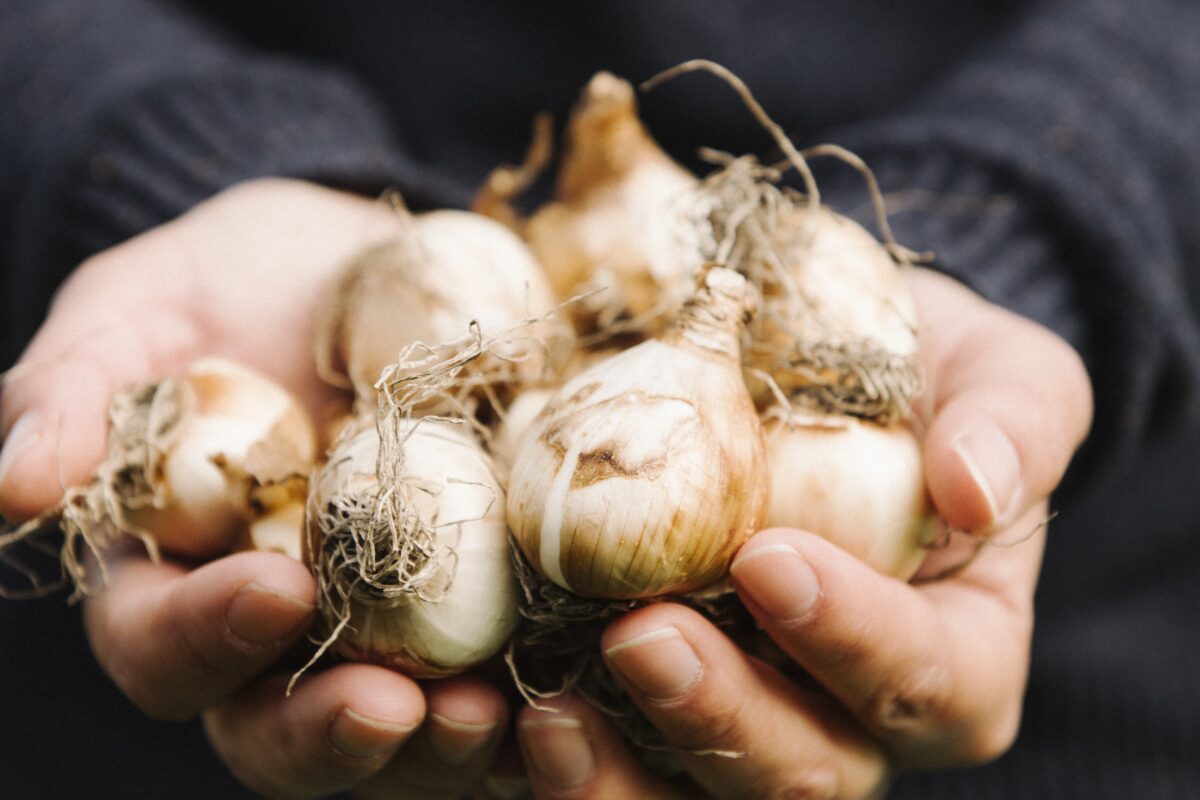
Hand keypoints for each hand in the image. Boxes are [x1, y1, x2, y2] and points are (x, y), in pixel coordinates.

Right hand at [0, 179, 508, 797]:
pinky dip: (534, 692)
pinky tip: (577, 675)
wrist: (357, 265)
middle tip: (404, 711)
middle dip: (334, 735)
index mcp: (177, 577)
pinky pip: (501, 671)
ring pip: (396, 730)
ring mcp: (383, 624)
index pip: (162, 646)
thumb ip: (75, 390)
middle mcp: (280, 629)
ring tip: (496, 717)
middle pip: (278, 730)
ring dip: (440, 747)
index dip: (204, 639)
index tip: (274, 589)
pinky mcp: (479, 600)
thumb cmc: (233, 282)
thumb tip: (13, 484)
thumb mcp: (141, 308)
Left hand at [515, 269, 1092, 797]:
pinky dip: (539, 755)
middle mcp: (849, 721)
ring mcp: (744, 727)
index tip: (768, 559)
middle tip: (640, 633)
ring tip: (543, 712)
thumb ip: (1015, 426)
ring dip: (614, 776)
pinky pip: (604, 764)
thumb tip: (974, 487)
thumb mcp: (1002, 377)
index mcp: (953, 660)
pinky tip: (485, 708)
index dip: (854, 640)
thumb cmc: (924, 379)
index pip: (926, 683)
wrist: (820, 378)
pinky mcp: (649, 714)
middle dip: (723, 717)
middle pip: (804, 773)